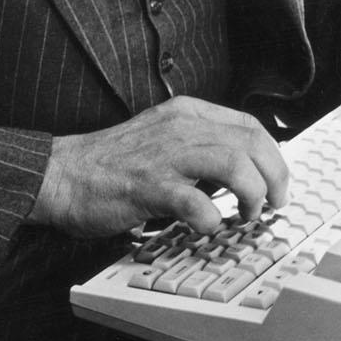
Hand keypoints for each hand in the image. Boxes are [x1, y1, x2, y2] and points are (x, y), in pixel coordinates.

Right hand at [28, 97, 288, 237]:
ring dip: (252, 194)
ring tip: (248, 215)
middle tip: (273, 205)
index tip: (278, 182)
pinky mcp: (148, 186)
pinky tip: (210, 226)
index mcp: (187, 114)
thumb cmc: (112, 164)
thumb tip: (243, 172)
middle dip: (274, 177)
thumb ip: (199, 147)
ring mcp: (165, 156)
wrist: (62, 175)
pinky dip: (211, 217)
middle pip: (251, 143)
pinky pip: (194, 201)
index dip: (274, 156)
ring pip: (233, 164)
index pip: (250, 126)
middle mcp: (181, 128)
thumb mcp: (163, 139)